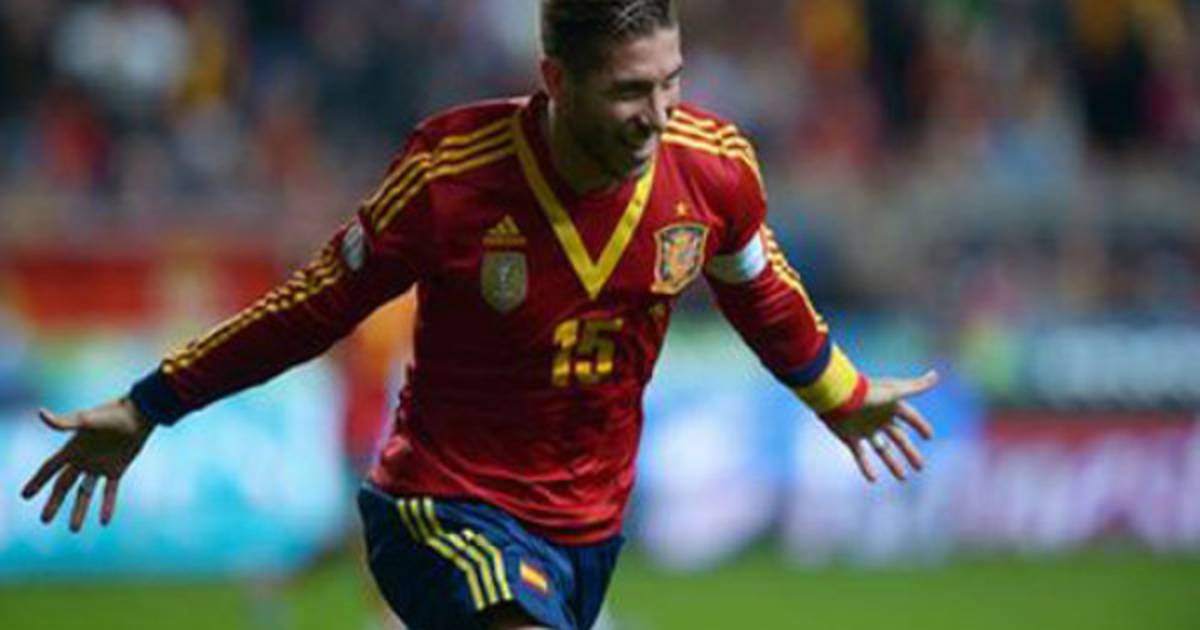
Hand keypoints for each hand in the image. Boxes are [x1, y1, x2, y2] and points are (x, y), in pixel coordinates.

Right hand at [20, 399, 153, 530]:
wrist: (140, 414)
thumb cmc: (113, 413)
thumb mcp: (87, 420)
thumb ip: (64, 422)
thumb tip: (40, 413)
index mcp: (72, 449)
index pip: (50, 468)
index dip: (37, 481)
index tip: (25, 495)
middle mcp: (83, 459)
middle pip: (64, 485)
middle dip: (54, 502)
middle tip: (44, 520)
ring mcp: (100, 465)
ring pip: (85, 492)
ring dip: (79, 510)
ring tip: (74, 530)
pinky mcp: (117, 469)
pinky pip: (109, 491)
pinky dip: (107, 505)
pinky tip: (104, 521)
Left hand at [823, 370, 937, 482]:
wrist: (837, 396)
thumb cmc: (867, 392)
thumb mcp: (894, 391)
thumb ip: (915, 386)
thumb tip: (936, 375)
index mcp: (890, 407)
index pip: (911, 417)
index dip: (920, 425)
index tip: (930, 436)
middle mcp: (879, 419)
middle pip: (899, 438)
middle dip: (910, 452)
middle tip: (920, 467)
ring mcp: (865, 429)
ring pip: (882, 449)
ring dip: (892, 463)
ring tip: (903, 478)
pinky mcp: (851, 438)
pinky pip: (860, 455)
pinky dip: (866, 467)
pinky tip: (874, 479)